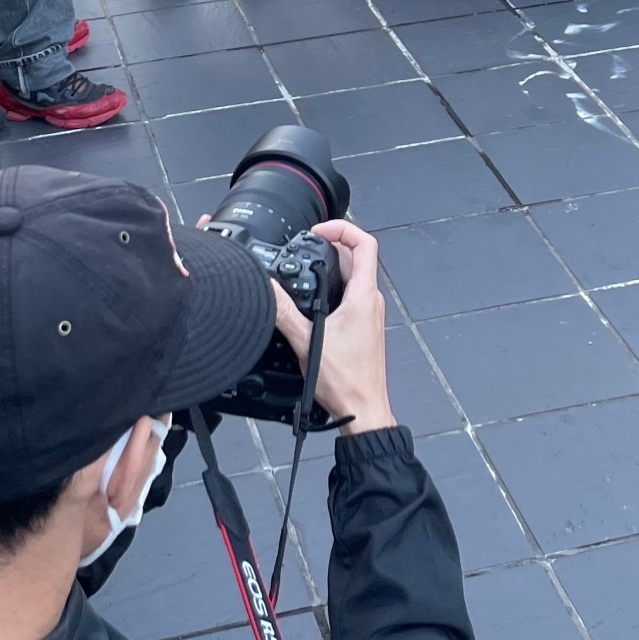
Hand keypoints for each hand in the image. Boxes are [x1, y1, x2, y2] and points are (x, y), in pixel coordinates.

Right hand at [269, 219, 394, 433]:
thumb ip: (284, 312)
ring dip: (331, 267)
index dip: (342, 228)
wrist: (363, 411)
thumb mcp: (307, 342)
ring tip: (306, 266)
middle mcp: (371, 301)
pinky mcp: (364, 327)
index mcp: (364, 296)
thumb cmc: (346, 382)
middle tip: (305, 246)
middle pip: (356, 257)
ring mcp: (369, 314)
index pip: (365, 244)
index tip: (318, 231)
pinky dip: (333, 287)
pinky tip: (313, 299)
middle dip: (330, 246)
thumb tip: (267, 287)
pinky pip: (351, 295)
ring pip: (353, 277)